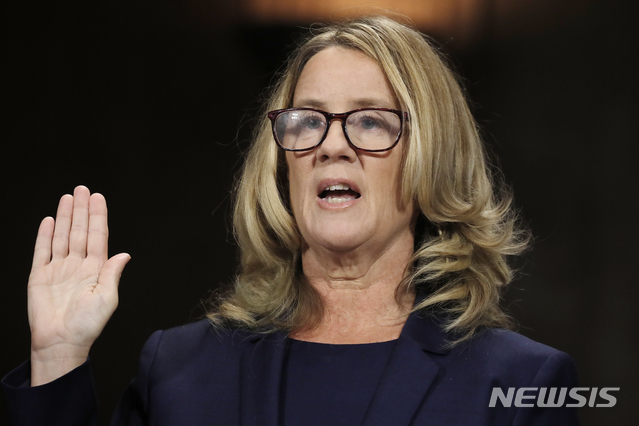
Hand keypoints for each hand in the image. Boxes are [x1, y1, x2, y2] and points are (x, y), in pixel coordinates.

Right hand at [28, 186, 129, 384]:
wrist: (60, 342)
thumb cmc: (86, 326)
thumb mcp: (107, 299)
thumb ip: (112, 274)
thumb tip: (125, 255)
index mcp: (96, 269)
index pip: (97, 236)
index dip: (98, 217)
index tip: (98, 198)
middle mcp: (78, 266)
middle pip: (79, 231)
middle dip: (81, 210)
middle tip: (82, 189)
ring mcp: (58, 269)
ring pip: (62, 236)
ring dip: (64, 217)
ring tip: (67, 198)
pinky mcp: (40, 276)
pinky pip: (42, 251)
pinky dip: (44, 236)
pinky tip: (48, 221)